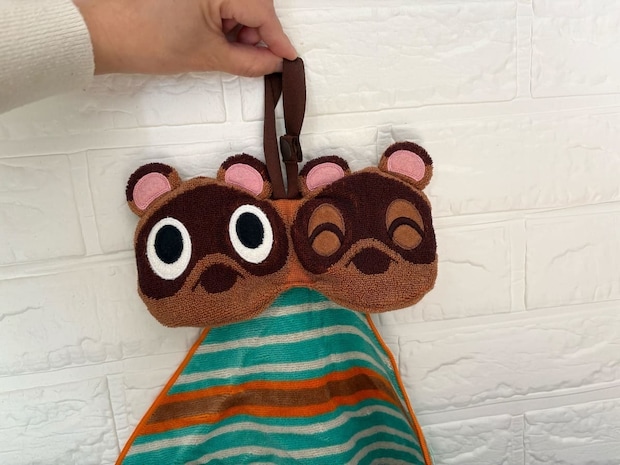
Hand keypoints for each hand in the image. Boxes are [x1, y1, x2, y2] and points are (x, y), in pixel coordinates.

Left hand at [73, 0, 296, 76]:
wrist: (102, 33)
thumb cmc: (146, 39)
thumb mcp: (207, 55)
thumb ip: (248, 61)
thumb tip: (272, 64)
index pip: (262, 12)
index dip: (277, 39)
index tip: (288, 58)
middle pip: (253, 2)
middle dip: (258, 31)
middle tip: (256, 57)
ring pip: (237, 0)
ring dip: (241, 25)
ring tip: (229, 49)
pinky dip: (224, 17)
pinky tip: (217, 36)